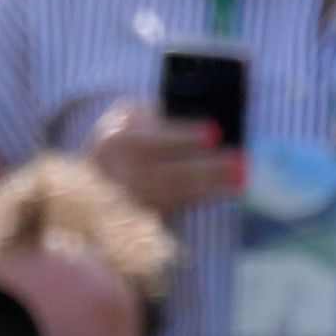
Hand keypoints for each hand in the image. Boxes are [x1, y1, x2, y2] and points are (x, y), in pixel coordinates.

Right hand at [82, 98, 244, 215]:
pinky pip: (177, 210)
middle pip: (169, 174)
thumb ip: (150, 112)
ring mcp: (130, 204)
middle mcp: (120, 177)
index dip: (184, 136)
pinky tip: (224, 192)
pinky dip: (202, 200)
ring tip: (242, 179)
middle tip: (240, 162)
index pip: (153, 141)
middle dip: (208, 168)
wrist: (93, 186)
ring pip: (177, 196)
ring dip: (212, 187)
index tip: (214, 132)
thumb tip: (188, 116)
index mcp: (114, 143)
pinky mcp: (142, 223)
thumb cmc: (118, 142)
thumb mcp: (123, 118)